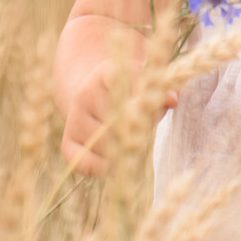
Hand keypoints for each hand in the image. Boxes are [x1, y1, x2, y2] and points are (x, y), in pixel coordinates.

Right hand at [52, 40, 174, 176]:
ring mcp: (74, 119)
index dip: (144, 94)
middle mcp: (85, 95)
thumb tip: (172, 99)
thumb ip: (160, 91)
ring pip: (104, 142)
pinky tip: (116, 161)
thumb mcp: (146, 86)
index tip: (158, 101)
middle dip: (137, 128)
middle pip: (117, 118)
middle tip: (145, 131)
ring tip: (134, 144)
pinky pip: (85, 162)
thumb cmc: (130, 94)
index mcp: (106, 74)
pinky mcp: (68, 143)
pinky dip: (104, 166)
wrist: (93, 99)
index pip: (125, 82)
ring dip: (123, 148)